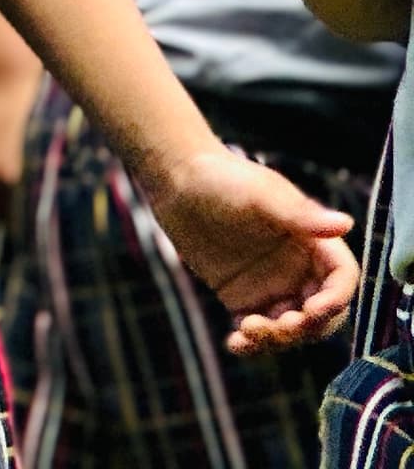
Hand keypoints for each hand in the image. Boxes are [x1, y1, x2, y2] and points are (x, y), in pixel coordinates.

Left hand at [139, 142, 359, 353]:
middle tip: (277, 326)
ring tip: (246, 330)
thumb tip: (346, 224)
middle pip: (321, 313)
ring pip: (290, 327)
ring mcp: (272, 286)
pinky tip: (235, 345)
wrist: (175, 179)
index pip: (341, 279)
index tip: (311, 309)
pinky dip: (250, 342)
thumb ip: (300, 216)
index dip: (335, 299)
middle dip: (305, 326)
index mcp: (313, 243)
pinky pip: (255, 329)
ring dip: (277, 337)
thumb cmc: (222, 178)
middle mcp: (298, 268)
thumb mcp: (261, 196)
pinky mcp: (243, 297)